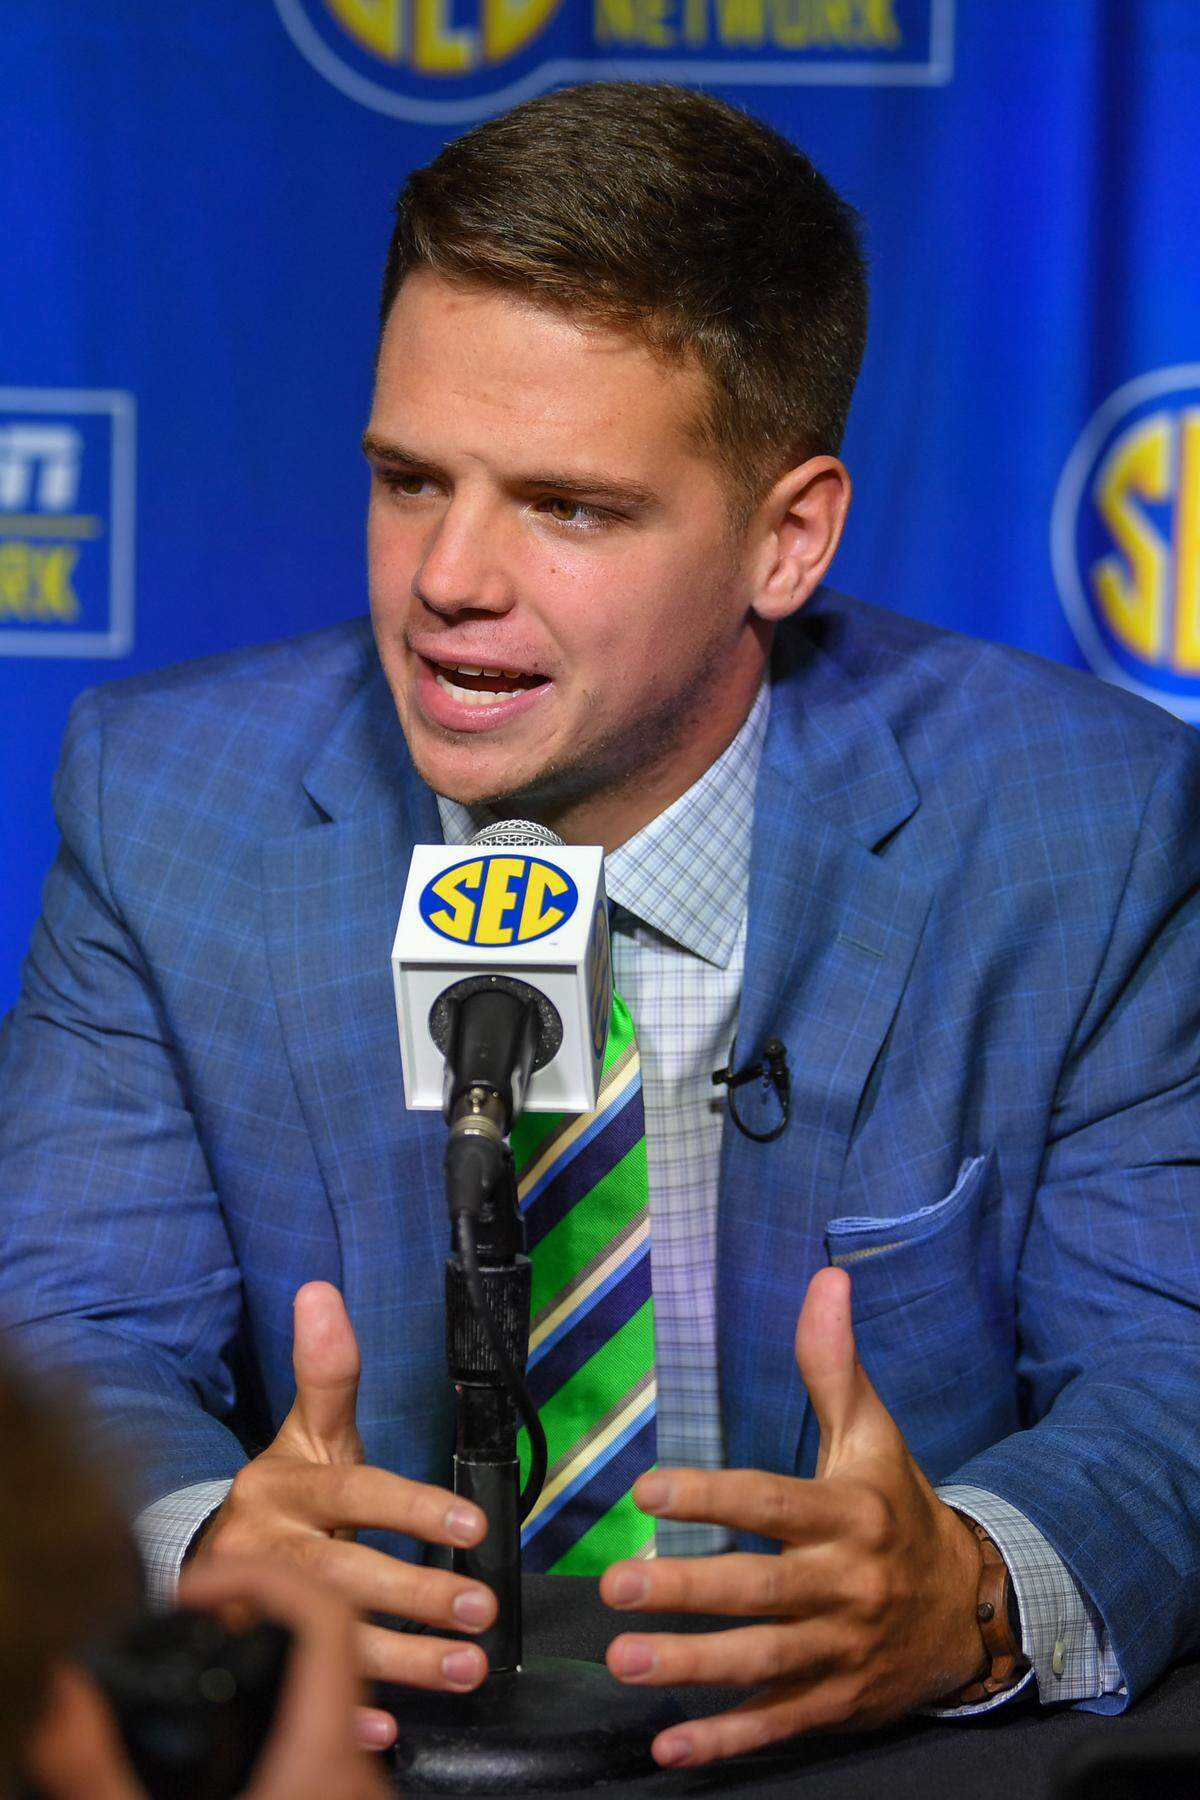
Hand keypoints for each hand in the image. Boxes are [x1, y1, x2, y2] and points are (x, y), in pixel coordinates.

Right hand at [21, 1555, 389, 1799]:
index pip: (323, 1614)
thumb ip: (95, 1771)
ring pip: (328, 1706)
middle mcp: (357, 1779)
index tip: (194, 1591)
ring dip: (264, 1681)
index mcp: (320, 1762)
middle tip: (185, 1628)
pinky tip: (228, 1759)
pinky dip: (275, 1734)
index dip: (257, 1576)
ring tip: (197, 1685)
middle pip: (327, 1654)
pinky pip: (322, 1754)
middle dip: (252, 1624)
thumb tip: (58, 1699)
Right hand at [191, 1281, 495, 1739]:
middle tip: (480, 1612)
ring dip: (401, 1662)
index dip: (413, 1511)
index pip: (356, 1493)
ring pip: (331, 1638)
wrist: (208, 1563)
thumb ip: (327, 1370)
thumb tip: (322, 1290)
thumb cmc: (284, 1494)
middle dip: (415, 1597)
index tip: (474, 1528)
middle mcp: (266, 1547)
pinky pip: (297, 1692)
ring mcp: (254, 1609)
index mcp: (285, 1486)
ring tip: (466, 1670)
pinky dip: (345, 1715)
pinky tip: (386, 1729)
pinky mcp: (251, 1660)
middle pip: (344, 1575)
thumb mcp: (306, 1431)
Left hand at [600, 1266, 987, 1767]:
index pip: (774, 1504)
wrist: (973, 1609)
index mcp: (850, 1513)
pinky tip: (669, 1746)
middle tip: (618, 1584)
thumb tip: (825, 1277)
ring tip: (623, 1660)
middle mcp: (847, 1584)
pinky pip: (779, 1724)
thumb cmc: (901, 1509)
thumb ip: (835, 1364)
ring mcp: (843, 1650)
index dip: (713, 1496)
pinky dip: (726, 1740)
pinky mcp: (839, 1702)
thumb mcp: (874, 1435)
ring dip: (691, 1667)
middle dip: (686, 1589)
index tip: (648, 1489)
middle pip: (761, 1590)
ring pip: (763, 1662)